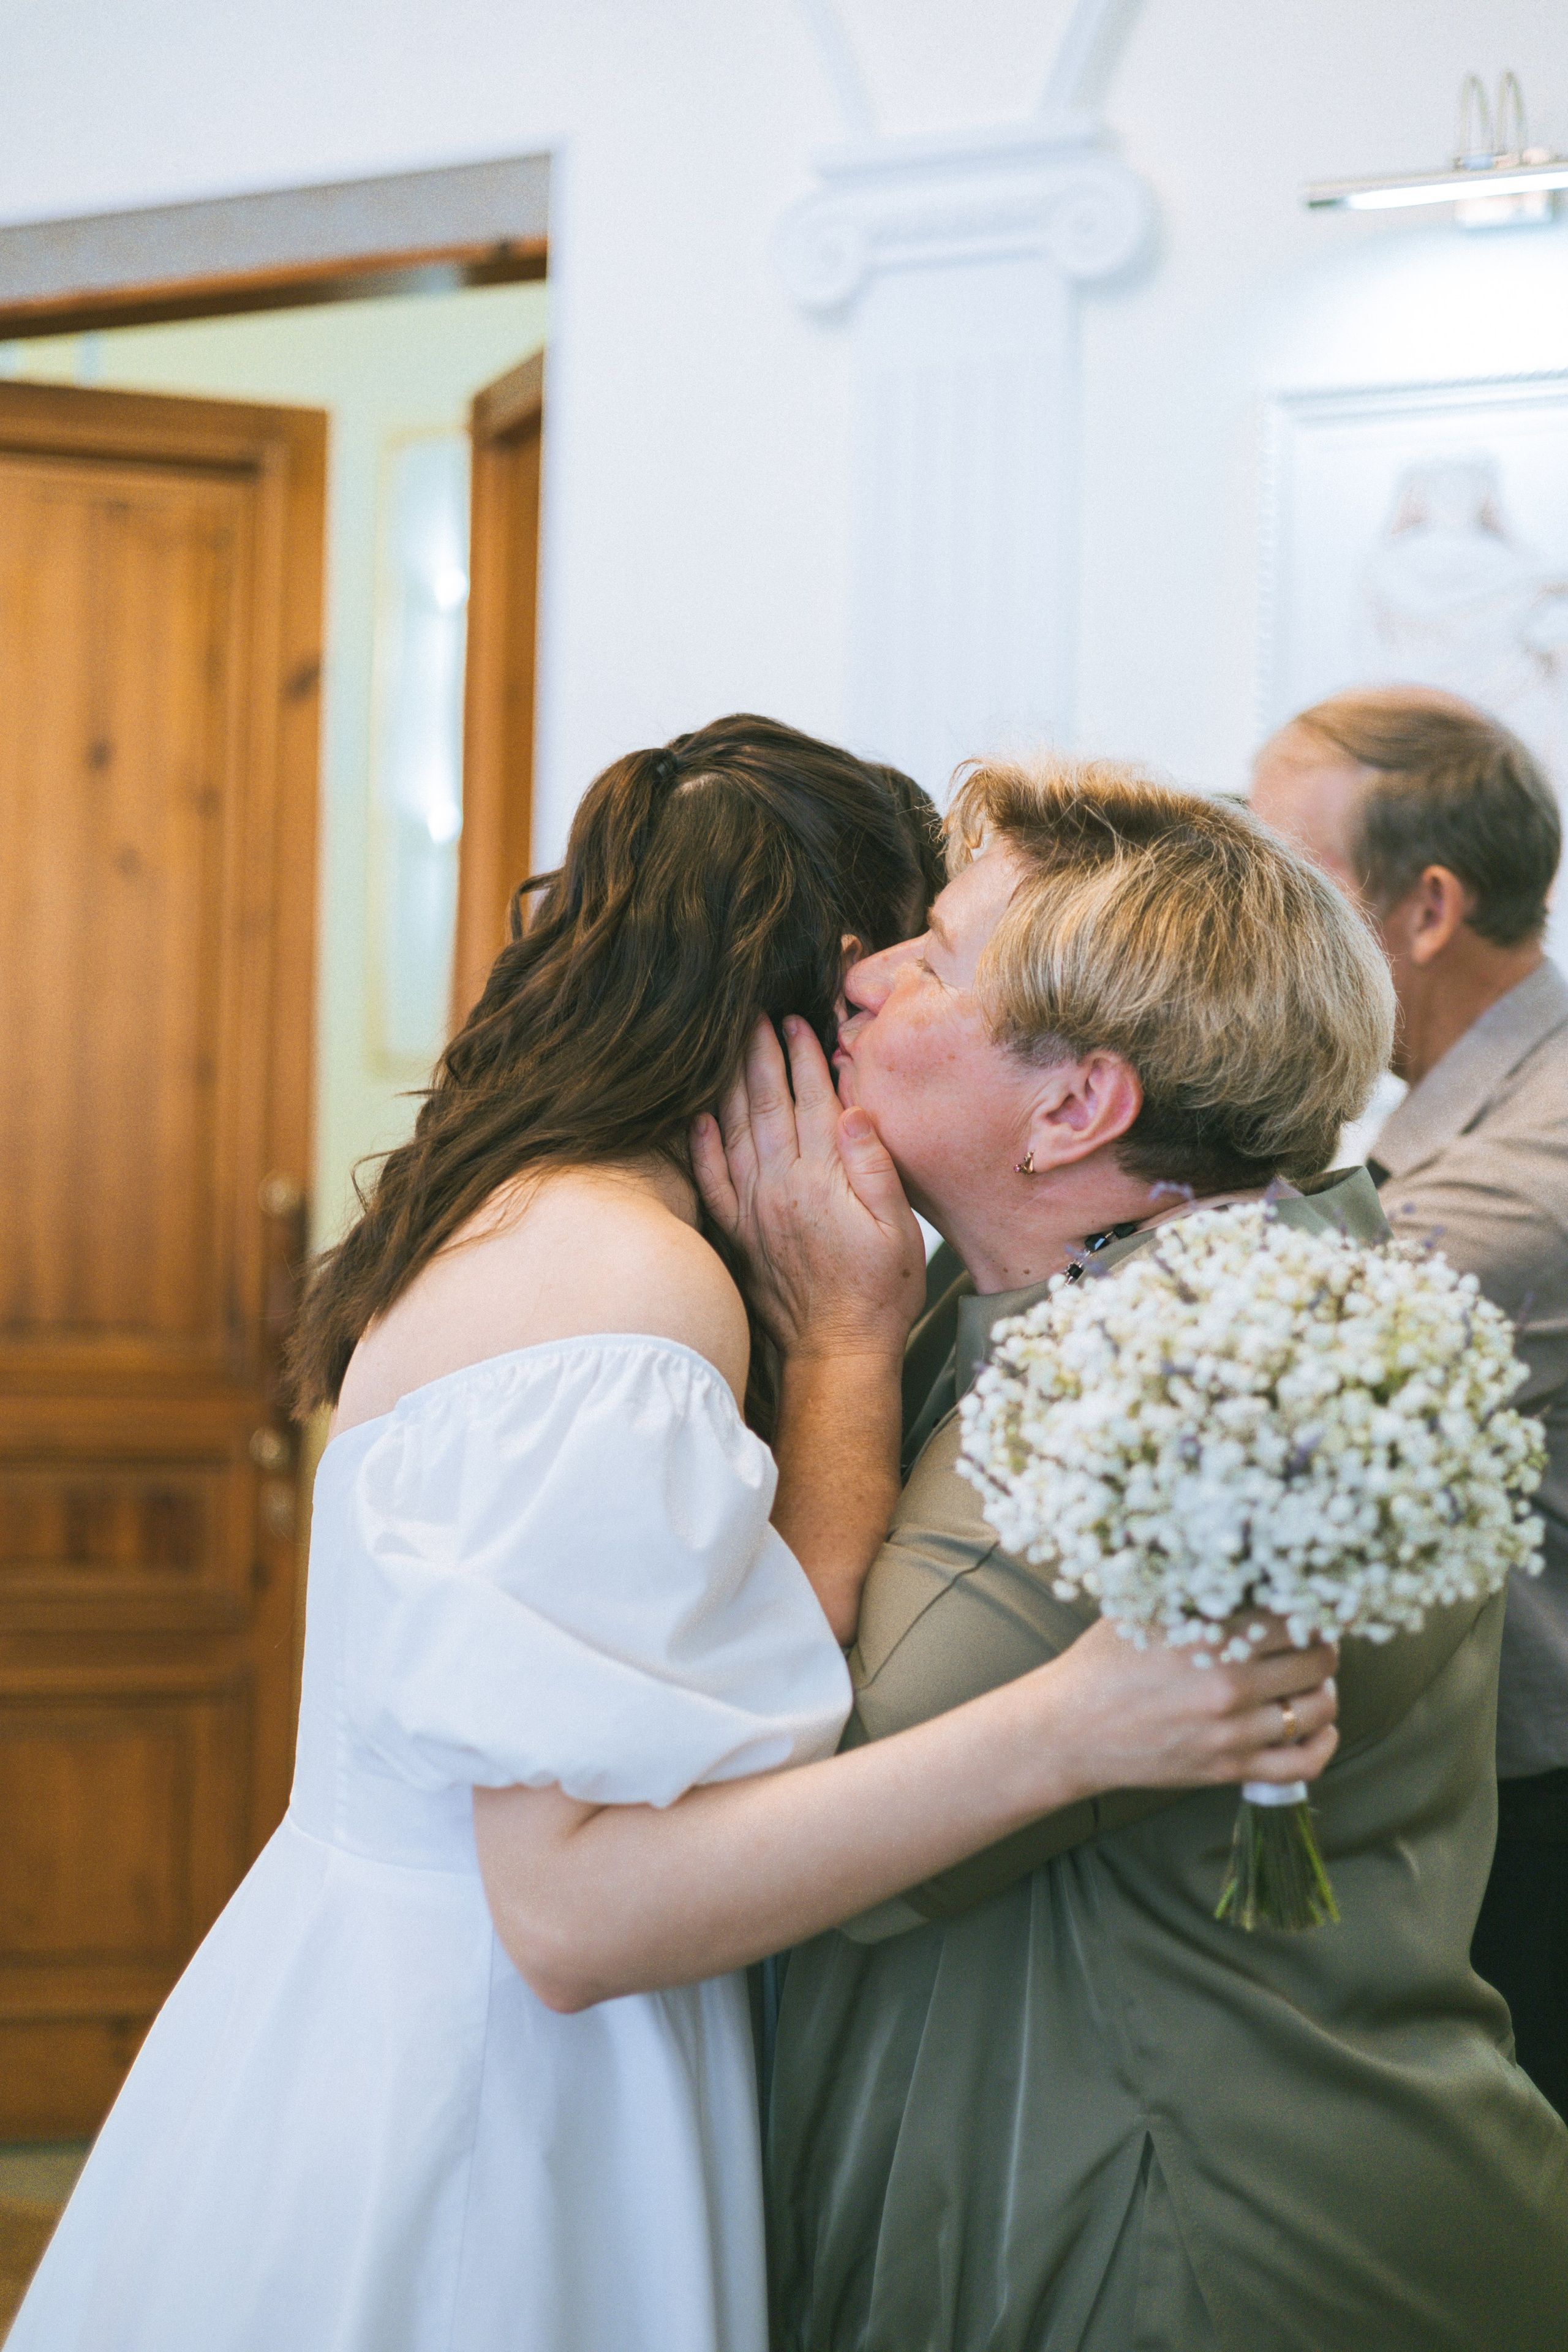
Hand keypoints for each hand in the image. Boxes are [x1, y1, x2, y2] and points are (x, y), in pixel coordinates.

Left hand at [692, 1016, 926, 1359]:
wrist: (838, 1350)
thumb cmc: (879, 1291)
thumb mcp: (899, 1229)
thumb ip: (874, 1168)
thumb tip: (854, 1110)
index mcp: (823, 1181)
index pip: (812, 1104)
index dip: (803, 1059)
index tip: (797, 1022)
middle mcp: (781, 1188)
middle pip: (767, 1107)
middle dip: (759, 1056)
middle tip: (751, 1015)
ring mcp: (754, 1209)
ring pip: (736, 1133)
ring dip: (732, 1086)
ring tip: (727, 1047)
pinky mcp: (739, 1233)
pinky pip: (712, 1182)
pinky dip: (702, 1147)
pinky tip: (697, 1118)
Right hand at [1041, 1614, 1338, 1795]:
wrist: (1068, 1731)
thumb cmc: (1100, 1665)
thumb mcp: (1143, 1612)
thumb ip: (1192, 1593)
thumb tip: (1234, 1565)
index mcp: (1209, 1640)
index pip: (1294, 1617)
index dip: (1310, 1608)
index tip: (1309, 1605)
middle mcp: (1229, 1687)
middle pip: (1317, 1662)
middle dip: (1322, 1646)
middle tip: (1314, 1639)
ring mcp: (1232, 1733)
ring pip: (1316, 1709)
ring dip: (1324, 1690)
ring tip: (1312, 1679)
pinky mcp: (1229, 1769)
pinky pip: (1302, 1765)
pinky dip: (1322, 1744)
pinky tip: (1320, 1725)